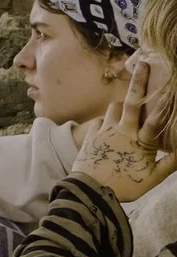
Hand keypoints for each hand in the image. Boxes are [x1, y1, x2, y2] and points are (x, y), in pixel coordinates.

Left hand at [75, 56, 176, 201]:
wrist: (89, 191)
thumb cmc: (123, 186)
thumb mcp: (152, 178)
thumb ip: (170, 163)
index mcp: (140, 141)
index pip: (156, 119)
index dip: (165, 104)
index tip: (170, 91)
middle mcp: (122, 131)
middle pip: (131, 102)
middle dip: (138, 82)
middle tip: (143, 64)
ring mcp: (104, 131)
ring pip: (113, 108)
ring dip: (121, 105)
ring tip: (128, 111)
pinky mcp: (90, 135)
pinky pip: (99, 120)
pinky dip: (106, 120)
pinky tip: (110, 127)